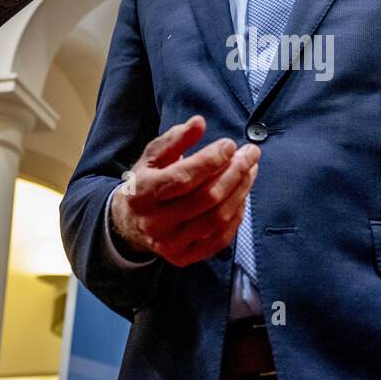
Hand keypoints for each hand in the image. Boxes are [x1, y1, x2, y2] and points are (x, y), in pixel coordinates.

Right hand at [110, 115, 260, 266]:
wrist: (129, 224)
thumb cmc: (147, 183)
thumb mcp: (152, 157)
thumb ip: (175, 139)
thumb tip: (199, 122)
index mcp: (143, 194)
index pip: (183, 178)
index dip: (211, 160)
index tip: (230, 144)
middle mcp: (154, 223)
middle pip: (206, 198)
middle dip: (235, 172)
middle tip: (251, 153)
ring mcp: (170, 244)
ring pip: (216, 218)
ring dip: (241, 191)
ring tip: (251, 170)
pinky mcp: (184, 257)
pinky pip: (220, 238)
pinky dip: (237, 215)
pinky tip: (242, 195)